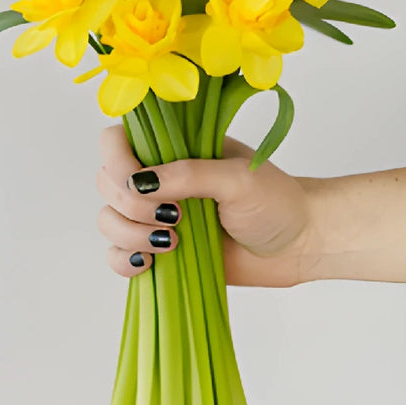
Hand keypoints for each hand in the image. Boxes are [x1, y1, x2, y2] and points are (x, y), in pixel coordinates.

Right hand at [96, 125, 319, 286]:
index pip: (117, 141)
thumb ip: (188, 175)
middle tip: (174, 217)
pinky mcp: (160, 251)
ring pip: (108, 220)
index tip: (141, 182)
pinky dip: (125, 260)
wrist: (298, 244)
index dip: (117, 160)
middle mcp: (159, 179)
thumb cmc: (276, 202)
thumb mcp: (236, 178)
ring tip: (173, 242)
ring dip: (129, 234)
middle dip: (129, 205)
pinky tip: (151, 263)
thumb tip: (139, 183)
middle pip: (107, 183)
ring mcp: (156, 216)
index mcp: (174, 147)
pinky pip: (119, 255)